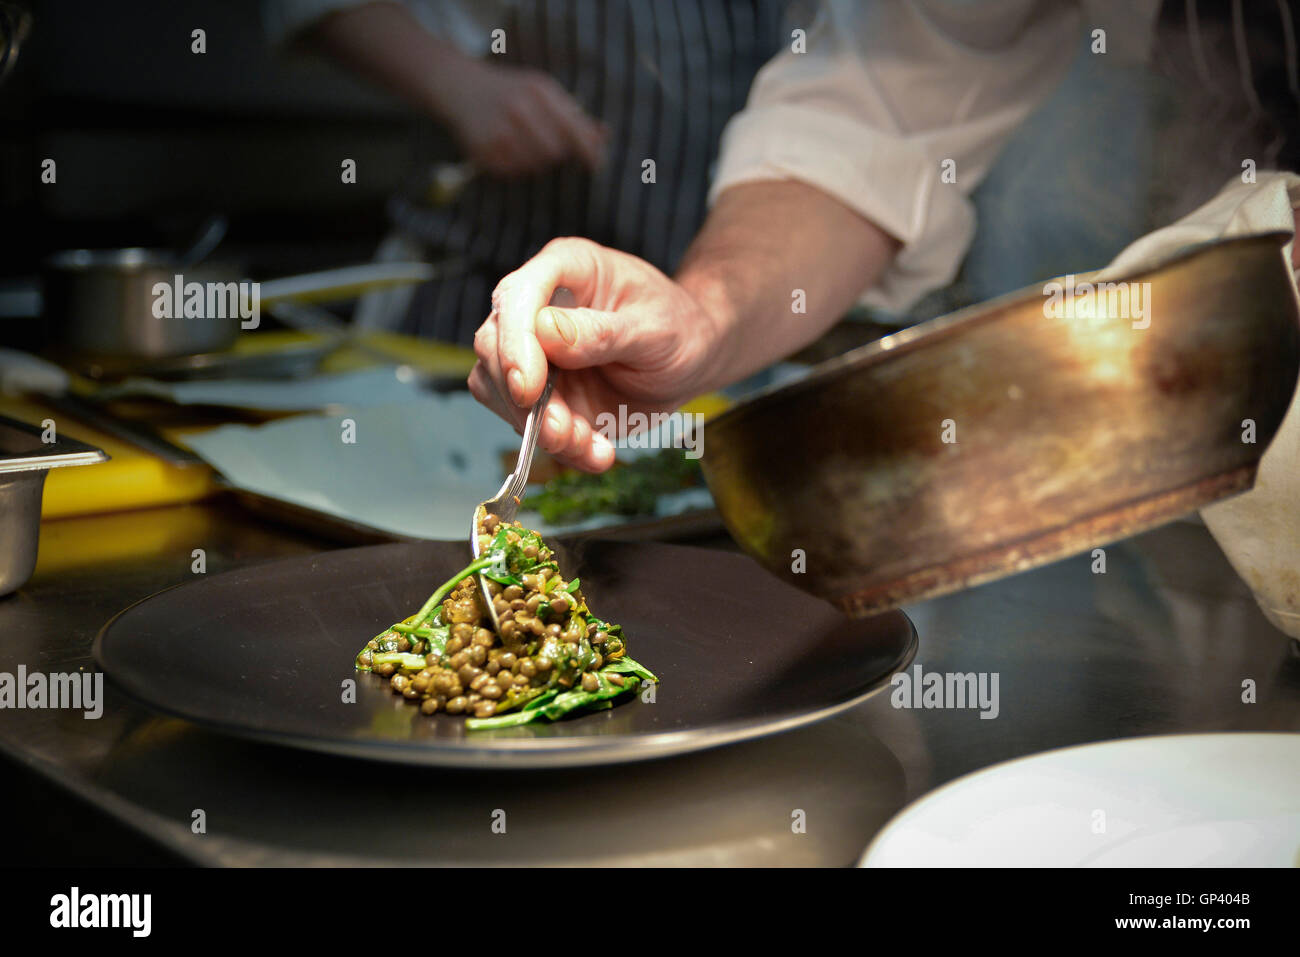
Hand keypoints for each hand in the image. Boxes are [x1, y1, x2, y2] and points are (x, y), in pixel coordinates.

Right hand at [439, 60, 608, 177]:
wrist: (460, 87)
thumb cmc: (511, 91)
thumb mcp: (542, 91)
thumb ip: (574, 115)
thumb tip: (604, 137)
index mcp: (538, 92)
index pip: (574, 130)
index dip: (589, 152)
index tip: (596, 165)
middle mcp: (519, 111)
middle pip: (556, 153)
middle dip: (558, 155)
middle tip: (549, 147)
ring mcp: (499, 132)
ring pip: (536, 166)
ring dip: (537, 161)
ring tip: (525, 144)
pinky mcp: (484, 152)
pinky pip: (514, 172)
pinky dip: (517, 166)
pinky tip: (509, 149)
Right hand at [469, 238, 723, 471]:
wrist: (690, 362)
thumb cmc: (679, 328)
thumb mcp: (655, 328)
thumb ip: (603, 332)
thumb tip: (545, 330)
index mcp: (566, 268)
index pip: (517, 297)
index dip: (514, 343)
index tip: (528, 389)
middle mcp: (537, 306)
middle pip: (493, 346)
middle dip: (523, 399)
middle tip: (563, 434)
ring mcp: (533, 351)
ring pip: (499, 390)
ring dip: (538, 429)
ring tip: (590, 446)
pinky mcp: (539, 392)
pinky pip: (525, 423)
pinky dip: (557, 447)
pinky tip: (596, 452)